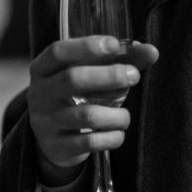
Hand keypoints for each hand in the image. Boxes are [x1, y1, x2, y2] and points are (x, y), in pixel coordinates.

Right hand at [25, 36, 158, 183]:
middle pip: (72, 79)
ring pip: (86, 116)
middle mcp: (39, 93)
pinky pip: (90, 142)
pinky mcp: (56, 146)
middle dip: (108, 76)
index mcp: (43, 69)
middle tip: (134, 75)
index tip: (115, 44)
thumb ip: (120, 60)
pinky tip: (118, 132)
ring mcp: (45, 121)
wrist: (53, 139)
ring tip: (125, 116)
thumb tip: (151, 51)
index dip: (86, 46)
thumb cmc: (77, 96)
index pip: (58, 52)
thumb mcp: (89, 75)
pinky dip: (112, 136)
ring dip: (116, 115)